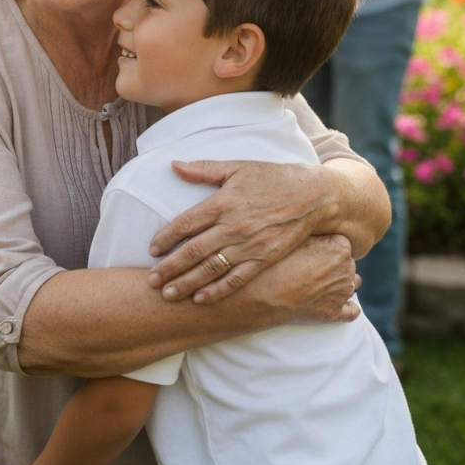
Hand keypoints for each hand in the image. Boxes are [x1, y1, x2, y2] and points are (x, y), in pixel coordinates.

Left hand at [146, 159, 339, 303]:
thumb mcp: (236, 168)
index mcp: (223, 202)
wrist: (313, 196)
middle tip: (151, 281)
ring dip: (188, 283)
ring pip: (212, 269)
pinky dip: (218, 291)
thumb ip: (203, 169)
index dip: (166, 238)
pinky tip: (201, 300)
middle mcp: (233, 226)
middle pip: (194, 251)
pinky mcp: (264, 259)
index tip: (151, 250)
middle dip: (170, 267)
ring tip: (168, 294)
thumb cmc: (271, 178)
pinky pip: (237, 279)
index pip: (185, 223)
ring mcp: (249, 245)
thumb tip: (173, 164)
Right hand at [248, 234, 360, 324]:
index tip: (312, 250)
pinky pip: (352, 311)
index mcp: (340, 246)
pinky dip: (347, 307)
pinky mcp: (336, 313)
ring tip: (318, 283)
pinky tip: (335, 303)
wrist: (260, 292)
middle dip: (333, 264)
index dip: (325, 246)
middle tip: (310, 266)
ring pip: (351, 284)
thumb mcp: (293, 235)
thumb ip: (311, 232)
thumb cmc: (273, 260)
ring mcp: (343, 292)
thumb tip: (314, 228)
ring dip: (339, 284)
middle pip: (346, 263)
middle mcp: (347, 268)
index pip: (342, 243)